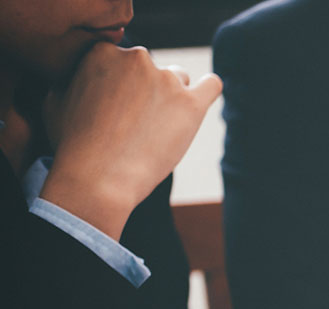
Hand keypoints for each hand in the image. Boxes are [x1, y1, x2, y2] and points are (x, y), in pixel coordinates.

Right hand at [40, 43, 220, 239]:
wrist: (98, 177)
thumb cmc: (74, 147)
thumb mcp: (56, 101)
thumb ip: (74, 79)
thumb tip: (83, 78)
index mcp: (104, 51)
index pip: (125, 61)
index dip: (122, 87)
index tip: (118, 111)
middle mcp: (136, 58)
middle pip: (152, 69)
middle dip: (148, 93)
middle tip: (136, 126)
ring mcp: (166, 80)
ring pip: (179, 81)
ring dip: (173, 100)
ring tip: (158, 131)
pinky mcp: (191, 105)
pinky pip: (211, 86)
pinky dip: (208, 91)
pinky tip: (203, 101)